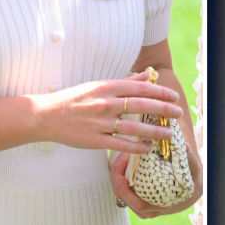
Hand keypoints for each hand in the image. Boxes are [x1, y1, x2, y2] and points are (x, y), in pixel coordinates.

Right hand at [30, 70, 181, 153]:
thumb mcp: (98, 85)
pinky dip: (136, 147)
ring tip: (168, 133)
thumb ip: (124, 82)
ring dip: (154, 131)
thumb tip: (146, 75)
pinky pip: (119, 145)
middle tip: (177, 113)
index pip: (140, 88)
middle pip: (141, 106)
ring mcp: (99, 123)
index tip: (173, 96)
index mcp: (106, 88)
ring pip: (133, 127)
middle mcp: (105, 104)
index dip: (159, 92)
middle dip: (163, 110)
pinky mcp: (94, 140)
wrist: (46, 115)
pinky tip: (148, 148)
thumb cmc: (74, 99)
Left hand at [109, 137, 202, 218]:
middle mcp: (151, 210)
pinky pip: (123, 193)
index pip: (139, 204)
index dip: (126, 190)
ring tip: (121, 158)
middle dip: (117, 179)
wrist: (190, 188)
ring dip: (117, 177)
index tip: (123, 173)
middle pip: (125, 199)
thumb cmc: (191, 178)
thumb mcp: (193, 169)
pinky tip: (123, 164)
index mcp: (162, 205)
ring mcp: (143, 207)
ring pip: (121, 196)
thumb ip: (189, 158)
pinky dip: (119, 179)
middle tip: (121, 159)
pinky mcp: (138, 200)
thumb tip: (184, 147)